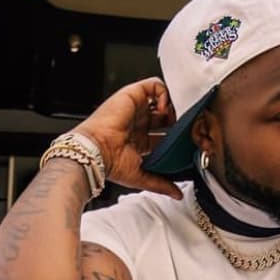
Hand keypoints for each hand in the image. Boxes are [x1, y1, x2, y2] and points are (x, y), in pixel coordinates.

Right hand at [78, 79, 181, 199]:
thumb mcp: (141, 176)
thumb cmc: (110, 163)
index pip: (163, 135)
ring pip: (161, 99)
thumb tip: (177, 194)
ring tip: (174, 117)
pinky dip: (164, 93)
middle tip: (184, 129)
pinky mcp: (132, 95)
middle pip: (164, 117)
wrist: (96, 150)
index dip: (175, 137)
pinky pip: (154, 85)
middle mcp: (137, 124)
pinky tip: (164, 108)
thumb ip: (161, 184)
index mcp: (138, 141)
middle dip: (177, 121)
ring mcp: (135, 109)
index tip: (183, 143)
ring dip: (172, 105)